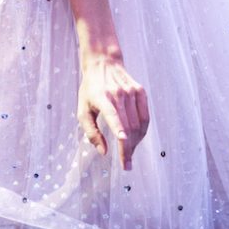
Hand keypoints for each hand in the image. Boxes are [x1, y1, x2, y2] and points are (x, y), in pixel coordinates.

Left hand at [77, 55, 149, 170]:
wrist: (103, 64)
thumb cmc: (90, 90)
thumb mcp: (82, 109)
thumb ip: (91, 132)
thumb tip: (104, 151)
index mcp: (101, 97)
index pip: (112, 114)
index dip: (119, 129)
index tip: (123, 142)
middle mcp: (118, 94)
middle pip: (128, 126)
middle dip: (127, 148)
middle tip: (126, 164)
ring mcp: (131, 92)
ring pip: (138, 124)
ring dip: (135, 142)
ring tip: (129, 153)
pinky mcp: (140, 91)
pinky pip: (145, 117)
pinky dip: (142, 131)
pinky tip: (136, 139)